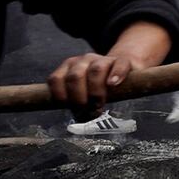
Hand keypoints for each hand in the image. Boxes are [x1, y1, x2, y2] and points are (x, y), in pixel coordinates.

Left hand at [48, 20, 172, 116]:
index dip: (61, 97)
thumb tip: (76, 119)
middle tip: (87, 112)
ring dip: (95, 92)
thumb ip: (75, 100)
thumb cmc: (100, 85)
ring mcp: (103, 59)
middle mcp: (83, 60)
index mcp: (69, 67)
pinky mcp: (123, 60)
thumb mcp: (83, 90)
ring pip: (95, 70)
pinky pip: (119, 64)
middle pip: (75, 77)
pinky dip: (116, 74)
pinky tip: (113, 84)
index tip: (71, 109)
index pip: (56, 79)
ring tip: (99, 106)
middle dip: (79, 98)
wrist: (121, 67)